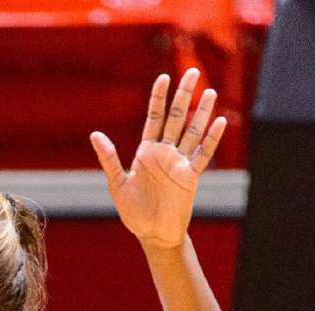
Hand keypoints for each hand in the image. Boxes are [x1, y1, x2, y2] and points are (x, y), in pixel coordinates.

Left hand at [90, 69, 226, 249]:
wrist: (152, 234)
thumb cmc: (134, 211)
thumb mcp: (117, 183)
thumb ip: (108, 158)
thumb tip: (94, 134)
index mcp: (146, 152)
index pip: (154, 118)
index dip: (158, 98)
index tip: (163, 77)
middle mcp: (165, 153)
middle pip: (176, 118)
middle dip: (183, 96)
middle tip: (193, 72)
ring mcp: (179, 163)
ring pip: (193, 131)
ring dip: (201, 112)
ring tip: (209, 91)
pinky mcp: (191, 176)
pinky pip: (203, 154)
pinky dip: (211, 139)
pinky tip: (220, 122)